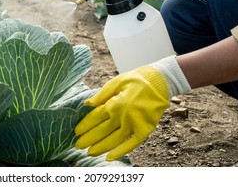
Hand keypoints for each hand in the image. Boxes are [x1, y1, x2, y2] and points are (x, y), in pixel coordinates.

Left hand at [75, 56, 190, 160]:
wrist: (160, 81)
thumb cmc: (137, 80)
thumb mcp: (117, 82)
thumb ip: (102, 94)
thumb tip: (87, 104)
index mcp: (114, 103)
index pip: (95, 117)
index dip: (85, 125)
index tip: (76, 131)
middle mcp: (122, 116)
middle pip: (102, 131)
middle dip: (88, 139)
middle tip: (78, 145)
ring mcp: (134, 124)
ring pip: (114, 140)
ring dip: (101, 147)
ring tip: (89, 152)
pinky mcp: (145, 129)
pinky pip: (131, 144)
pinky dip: (121, 152)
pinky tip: (109, 157)